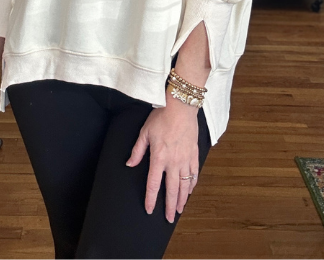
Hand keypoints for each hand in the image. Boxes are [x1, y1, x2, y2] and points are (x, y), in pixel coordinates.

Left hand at [126, 93, 199, 222]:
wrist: (181, 106)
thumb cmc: (161, 117)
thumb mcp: (144, 132)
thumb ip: (137, 150)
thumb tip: (129, 164)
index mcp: (159, 157)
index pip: (153, 184)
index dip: (151, 199)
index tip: (150, 209)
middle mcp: (173, 162)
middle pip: (171, 189)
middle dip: (169, 206)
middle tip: (169, 218)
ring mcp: (186, 159)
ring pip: (185, 184)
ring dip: (182, 199)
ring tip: (179, 209)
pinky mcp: (194, 154)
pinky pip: (194, 173)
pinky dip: (192, 184)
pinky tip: (190, 190)